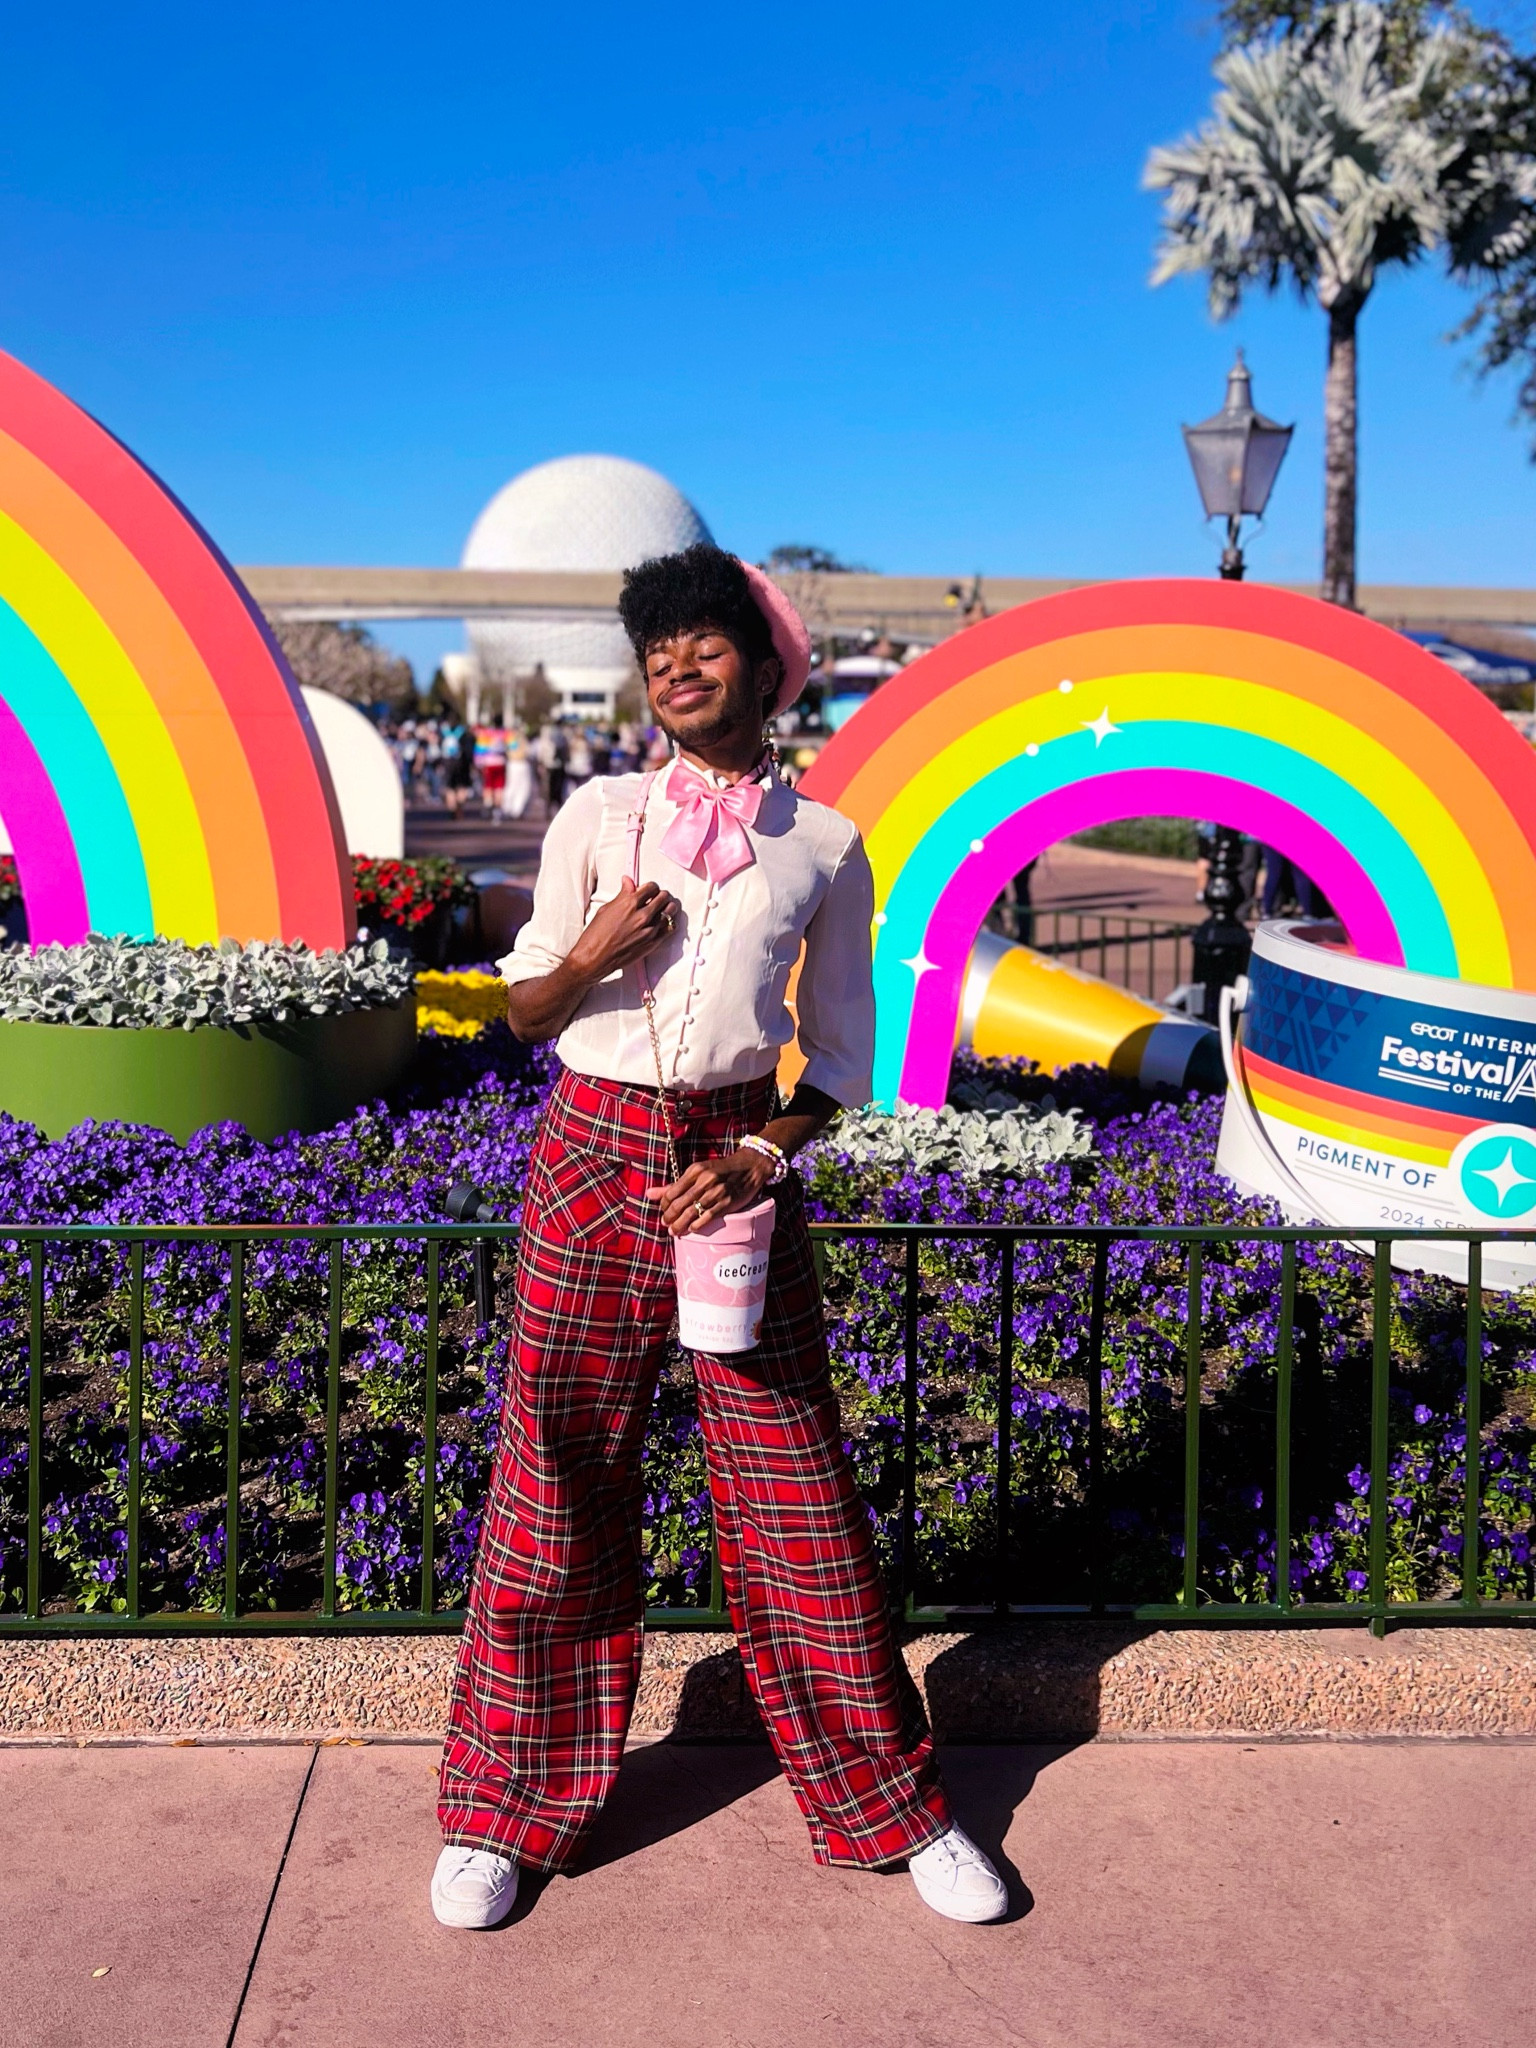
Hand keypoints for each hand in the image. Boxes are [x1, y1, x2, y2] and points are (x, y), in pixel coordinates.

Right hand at [566, 877, 680, 982]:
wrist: (594, 958)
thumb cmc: (596, 935)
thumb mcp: (606, 909)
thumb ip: (622, 895)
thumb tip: (628, 882)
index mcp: (629, 904)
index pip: (651, 887)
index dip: (651, 887)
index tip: (650, 890)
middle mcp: (642, 915)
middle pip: (663, 897)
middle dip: (661, 895)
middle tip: (658, 898)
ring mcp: (649, 930)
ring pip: (670, 911)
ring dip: (668, 907)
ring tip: (664, 908)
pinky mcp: (653, 943)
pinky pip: (670, 928)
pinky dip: (670, 922)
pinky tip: (664, 922)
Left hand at [647, 1149, 773, 1235]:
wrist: (749, 1167)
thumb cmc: (721, 1170)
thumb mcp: (698, 1172)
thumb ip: (674, 1185)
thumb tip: (649, 1194)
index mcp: (695, 1170)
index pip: (672, 1192)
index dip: (664, 1205)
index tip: (664, 1211)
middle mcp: (705, 1180)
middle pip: (679, 1204)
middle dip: (669, 1217)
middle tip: (666, 1224)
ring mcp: (716, 1192)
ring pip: (691, 1212)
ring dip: (680, 1225)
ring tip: (674, 1231)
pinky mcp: (727, 1202)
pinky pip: (707, 1217)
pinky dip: (697, 1225)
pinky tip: (691, 1229)